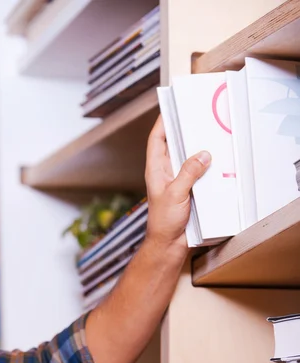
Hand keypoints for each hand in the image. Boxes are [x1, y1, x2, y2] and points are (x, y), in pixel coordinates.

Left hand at [144, 115, 210, 249]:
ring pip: (187, 158)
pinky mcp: (189, 190)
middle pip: (173, 145)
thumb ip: (189, 173)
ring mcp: (177, 180)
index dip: (161, 123)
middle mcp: (165, 172)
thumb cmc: (164, 221)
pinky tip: (218, 160)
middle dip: (183, 131)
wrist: (169, 243)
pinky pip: (198, 172)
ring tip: (211, 133)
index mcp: (156, 169)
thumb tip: (204, 154)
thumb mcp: (176, 194)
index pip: (156, 140)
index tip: (170, 107)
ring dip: (197, 148)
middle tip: (197, 115)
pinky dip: (207, 165)